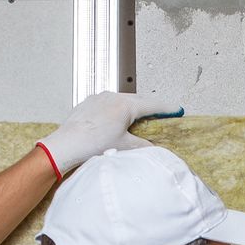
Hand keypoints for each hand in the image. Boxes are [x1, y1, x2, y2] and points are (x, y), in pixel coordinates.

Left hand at [37, 90, 184, 176]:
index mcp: (125, 105)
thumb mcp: (124, 146)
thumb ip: (143, 145)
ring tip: (139, 116)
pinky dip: (117, 108)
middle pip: (138, 99)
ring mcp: (99, 98)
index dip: (166, 108)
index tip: (177, 109)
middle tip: (162, 112)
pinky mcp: (89, 102)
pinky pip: (108, 102)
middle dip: (151, 106)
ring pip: (122, 99)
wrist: (67, 145)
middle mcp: (113, 97)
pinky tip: (116, 119)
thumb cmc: (93, 144)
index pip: (152, 105)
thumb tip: (153, 147)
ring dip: (133, 106)